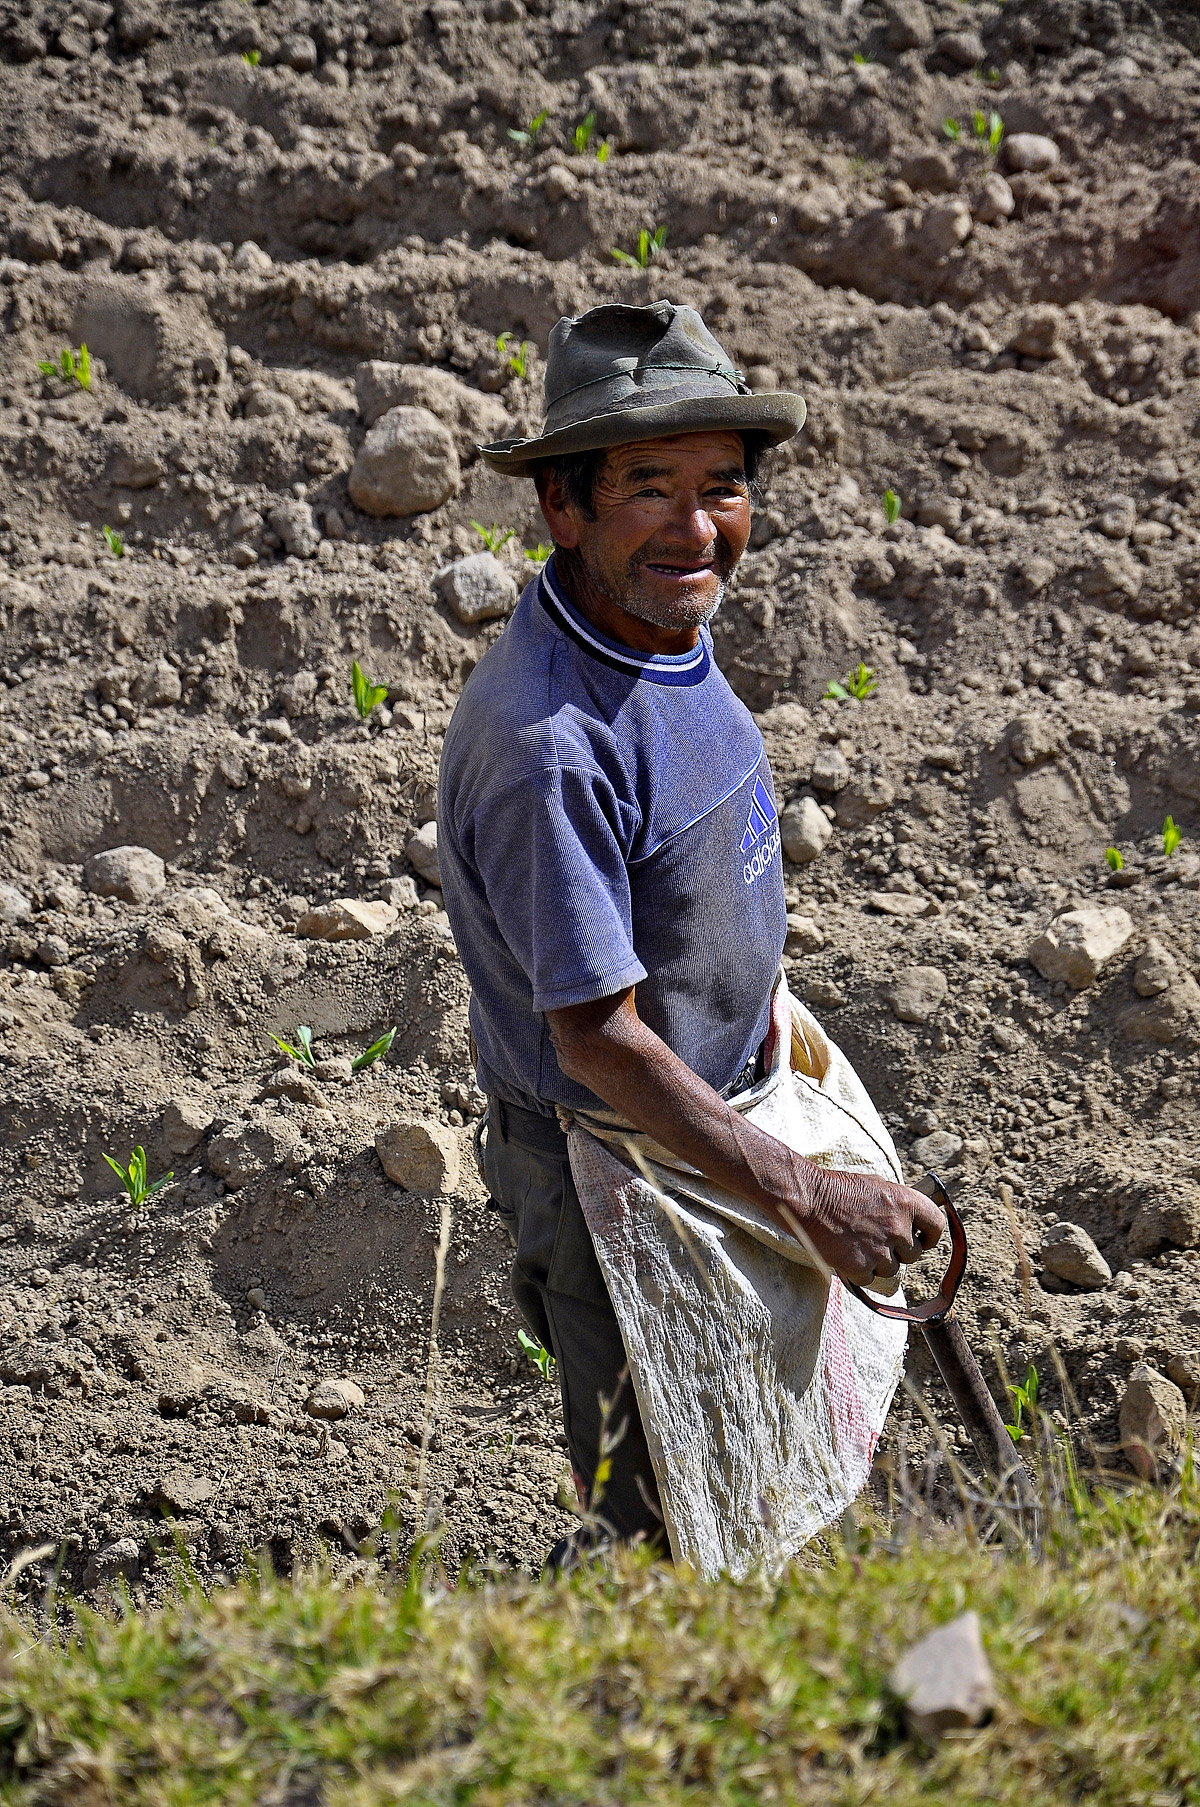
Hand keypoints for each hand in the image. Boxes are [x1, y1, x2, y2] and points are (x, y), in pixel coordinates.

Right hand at [792, 1168, 946, 1288]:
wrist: (809, 1200)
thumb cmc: (839, 1189)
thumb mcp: (876, 1185)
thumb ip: (898, 1204)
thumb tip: (912, 1219)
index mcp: (906, 1203)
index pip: (937, 1225)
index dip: (929, 1235)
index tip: (921, 1238)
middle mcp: (898, 1228)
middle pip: (913, 1254)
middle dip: (899, 1251)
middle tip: (877, 1240)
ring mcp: (880, 1250)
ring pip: (891, 1269)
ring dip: (878, 1262)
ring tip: (858, 1245)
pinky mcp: (861, 1266)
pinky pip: (870, 1278)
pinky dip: (859, 1271)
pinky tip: (846, 1254)